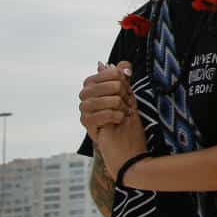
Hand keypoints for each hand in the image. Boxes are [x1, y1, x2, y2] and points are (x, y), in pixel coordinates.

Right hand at [79, 62, 144, 178]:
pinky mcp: (87, 128)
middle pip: (92, 86)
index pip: (97, 76)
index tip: (127, 83)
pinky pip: (94, 115)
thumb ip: (123, 80)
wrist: (132, 152)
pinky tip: (120, 119)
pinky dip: (111, 115)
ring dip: (115, 104)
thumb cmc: (130, 126)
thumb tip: (116, 63)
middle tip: (127, 101)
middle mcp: (86, 102)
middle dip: (115, 90)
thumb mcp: (130, 98)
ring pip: (93, 100)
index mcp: (96, 92)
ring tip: (124, 112)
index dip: (112, 76)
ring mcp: (85, 115)